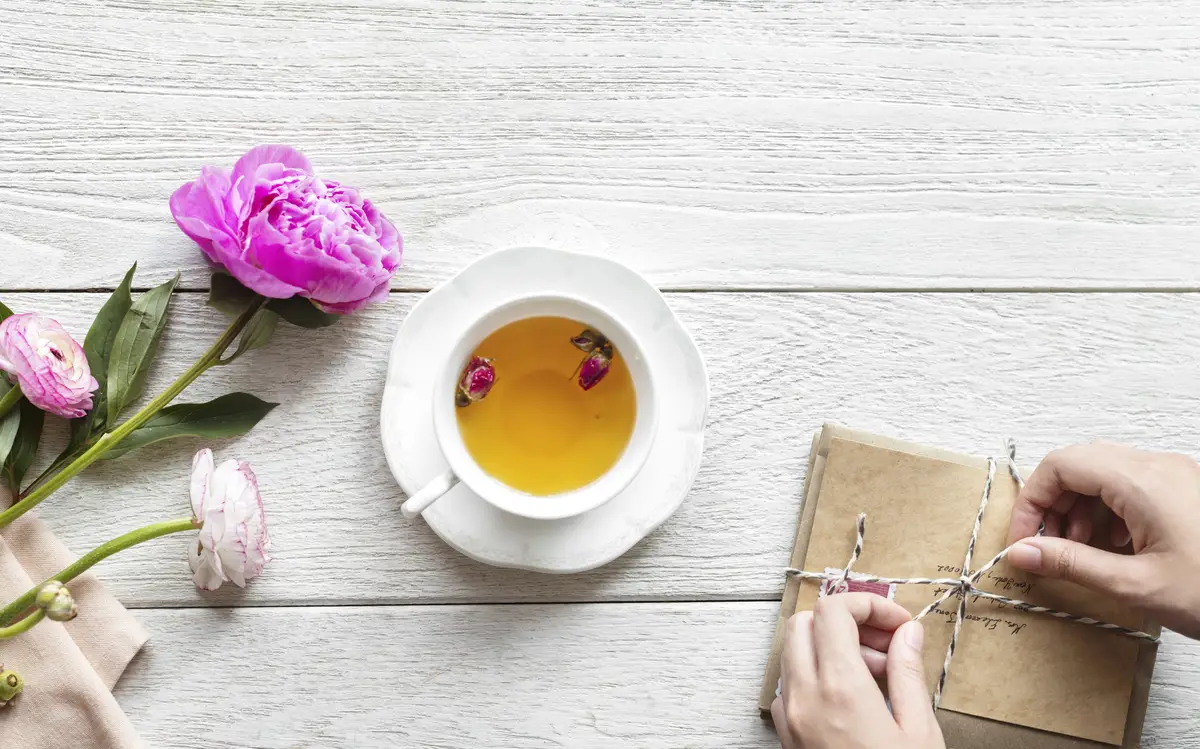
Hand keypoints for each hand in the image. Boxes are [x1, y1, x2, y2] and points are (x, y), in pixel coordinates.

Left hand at [770, 593, 944, 748]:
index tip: (897, 621)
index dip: (868, 603)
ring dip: (829, 648)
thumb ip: (909, 673)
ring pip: (793, 653)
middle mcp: (804, 698)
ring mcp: (788, 718)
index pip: (833, 610)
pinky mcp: (785, 737)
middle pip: (805, 623)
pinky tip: (854, 699)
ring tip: (878, 676)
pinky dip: (816, 676)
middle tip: (886, 645)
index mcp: (840, 689)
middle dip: (845, 622)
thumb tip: (907, 632)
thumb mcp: (920, 731)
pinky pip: (790, 686)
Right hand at [1006, 442, 1199, 637]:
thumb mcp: (1136, 585)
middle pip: (1081, 465)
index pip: (1061, 465)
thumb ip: (1072, 564)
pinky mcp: (1186, 491)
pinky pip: (1132, 487)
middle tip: (1047, 547)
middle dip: (1055, 505)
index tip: (1024, 540)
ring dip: (1082, 510)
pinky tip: (1116, 551)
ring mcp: (1176, 475)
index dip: (1032, 502)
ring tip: (1082, 554)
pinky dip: (1111, 513)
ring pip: (1105, 475)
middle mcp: (1158, 466)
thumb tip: (1021, 553)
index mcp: (1142, 480)